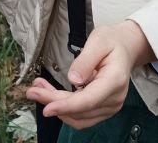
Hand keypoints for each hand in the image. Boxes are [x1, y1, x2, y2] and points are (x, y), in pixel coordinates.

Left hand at [24, 21, 153, 128]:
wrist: (126, 47)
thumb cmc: (112, 41)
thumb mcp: (98, 41)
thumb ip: (85, 60)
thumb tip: (73, 79)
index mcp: (114, 80)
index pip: (89, 99)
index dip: (66, 106)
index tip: (47, 108)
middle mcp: (114, 98)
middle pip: (80, 109)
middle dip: (54, 102)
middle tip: (32, 91)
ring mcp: (110, 106)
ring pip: (79, 116)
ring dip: (57, 106)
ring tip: (39, 90)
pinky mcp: (103, 108)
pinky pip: (82, 116)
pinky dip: (65, 109)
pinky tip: (51, 95)